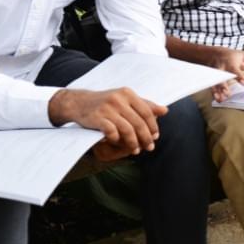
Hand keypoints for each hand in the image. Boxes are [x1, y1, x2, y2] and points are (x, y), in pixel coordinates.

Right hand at [49, 88, 164, 156]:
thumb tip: (165, 110)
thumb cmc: (105, 102)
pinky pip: (112, 132)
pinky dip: (117, 140)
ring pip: (127, 129)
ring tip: (136, 150)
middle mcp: (118, 99)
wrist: (78, 102)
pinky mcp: (97, 118)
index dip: (153, 126)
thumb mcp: (125, 99)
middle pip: (139, 122)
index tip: (156, 137)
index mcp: (128, 93)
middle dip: (146, 137)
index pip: (147, 112)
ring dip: (134, 142)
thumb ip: (144, 105)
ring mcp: (107, 108)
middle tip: (149, 147)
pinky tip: (119, 144)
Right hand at [209, 46, 243, 103]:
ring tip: (221, 99)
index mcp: (231, 61)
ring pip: (214, 82)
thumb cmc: (237, 57)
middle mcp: (221, 67)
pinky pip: (212, 86)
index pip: (234, 69)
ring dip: (217, 91)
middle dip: (223, 85)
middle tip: (227, 93)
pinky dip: (214, 93)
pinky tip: (218, 99)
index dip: (239, 76)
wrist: (217, 54)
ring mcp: (215, 74)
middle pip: (221, 75)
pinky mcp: (212, 79)